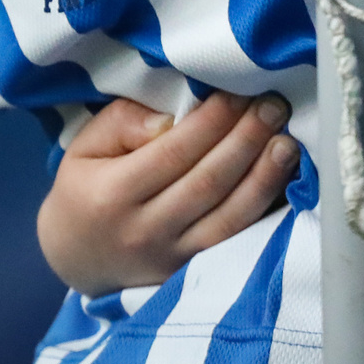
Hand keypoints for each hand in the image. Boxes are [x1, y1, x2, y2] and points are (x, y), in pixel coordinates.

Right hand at [37, 92, 300, 296]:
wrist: (77, 258)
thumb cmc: (84, 189)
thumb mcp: (84, 148)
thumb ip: (122, 123)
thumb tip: (171, 118)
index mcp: (113, 194)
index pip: (173, 152)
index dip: (212, 121)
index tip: (239, 91)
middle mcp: (145, 230)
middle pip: (208, 182)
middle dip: (246, 140)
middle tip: (274, 106)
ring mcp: (172, 257)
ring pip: (229, 217)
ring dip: (264, 177)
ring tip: (287, 142)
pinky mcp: (192, 272)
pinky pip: (235, 240)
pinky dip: (263, 211)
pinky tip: (281, 181)